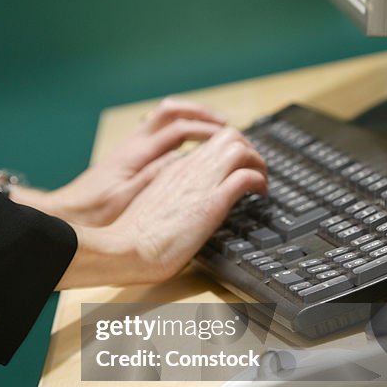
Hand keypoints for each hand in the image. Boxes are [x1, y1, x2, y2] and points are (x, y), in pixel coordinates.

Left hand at [15, 97, 226, 226]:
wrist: (66, 214)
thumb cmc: (94, 212)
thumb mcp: (126, 198)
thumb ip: (153, 177)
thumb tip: (182, 160)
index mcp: (136, 153)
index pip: (178, 128)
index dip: (206, 129)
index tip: (228, 136)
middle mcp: (133, 143)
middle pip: (171, 111)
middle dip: (201, 113)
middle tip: (225, 124)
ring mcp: (130, 147)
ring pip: (164, 118)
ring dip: (190, 119)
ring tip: (212, 130)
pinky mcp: (128, 156)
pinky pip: (158, 132)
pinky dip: (178, 131)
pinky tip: (189, 146)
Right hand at [57, 126, 267, 288]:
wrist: (124, 249)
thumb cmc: (132, 239)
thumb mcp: (151, 206)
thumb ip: (167, 196)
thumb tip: (182, 202)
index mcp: (171, 170)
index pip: (208, 145)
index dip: (228, 151)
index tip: (236, 166)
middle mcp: (187, 169)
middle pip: (227, 136)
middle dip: (249, 148)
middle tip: (256, 168)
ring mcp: (200, 183)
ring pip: (239, 147)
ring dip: (257, 160)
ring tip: (262, 180)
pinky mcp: (211, 203)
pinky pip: (245, 176)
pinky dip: (259, 179)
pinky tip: (261, 192)